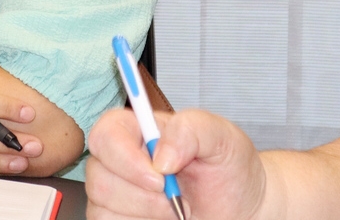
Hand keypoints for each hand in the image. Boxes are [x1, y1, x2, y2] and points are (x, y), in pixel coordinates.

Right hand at [86, 108, 267, 219]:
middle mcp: (118, 160)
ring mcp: (115, 193)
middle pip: (99, 176)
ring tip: (174, 209)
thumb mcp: (220, 136)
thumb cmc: (228, 166)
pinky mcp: (119, 218)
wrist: (240, 205)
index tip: (159, 176)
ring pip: (101, 207)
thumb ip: (189, 130)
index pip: (104, 135)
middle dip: (143, 194)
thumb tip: (159, 155)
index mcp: (135, 130)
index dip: (124, 157)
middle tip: (177, 197)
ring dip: (145, 213)